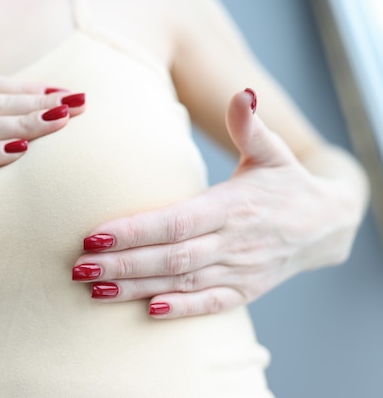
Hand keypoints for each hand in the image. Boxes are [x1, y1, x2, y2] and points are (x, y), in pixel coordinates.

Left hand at [72, 89, 360, 317]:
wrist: (327, 226)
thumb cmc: (287, 184)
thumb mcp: (273, 153)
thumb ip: (251, 127)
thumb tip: (240, 93)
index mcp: (234, 206)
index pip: (177, 222)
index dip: (136, 231)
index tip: (94, 234)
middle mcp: (235, 242)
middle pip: (171, 257)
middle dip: (123, 264)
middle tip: (78, 267)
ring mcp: (242, 270)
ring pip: (183, 283)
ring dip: (137, 288)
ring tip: (94, 289)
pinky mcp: (247, 291)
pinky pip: (212, 304)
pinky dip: (182, 310)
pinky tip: (149, 312)